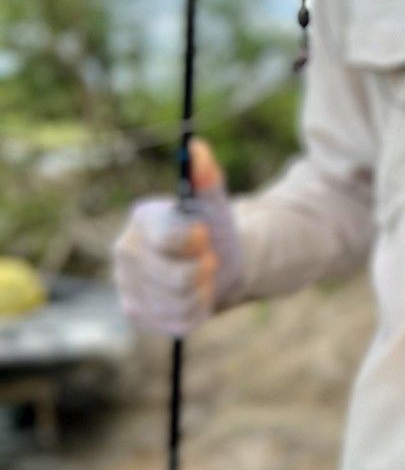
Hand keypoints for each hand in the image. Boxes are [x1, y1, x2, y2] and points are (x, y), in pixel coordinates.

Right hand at [112, 139, 244, 337]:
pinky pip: (173, 322)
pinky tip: (196, 296)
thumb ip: (206, 177)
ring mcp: (127, 284)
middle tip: (211, 260)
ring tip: (204, 278)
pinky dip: (196, 311)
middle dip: (204, 271)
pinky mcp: (136, 312)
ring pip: (177, 302)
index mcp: (142, 220)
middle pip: (175, 278)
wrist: (215, 263)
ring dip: (203, 291)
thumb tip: (196, 147)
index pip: (168, 239)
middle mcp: (125, 252)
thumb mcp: (214, 203)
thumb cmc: (213, 229)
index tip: (206, 235)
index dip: (197, 242)